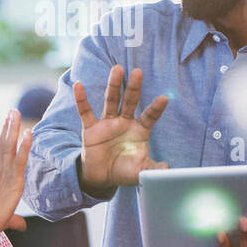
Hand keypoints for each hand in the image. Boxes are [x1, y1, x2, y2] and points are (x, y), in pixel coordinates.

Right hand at [0, 109, 32, 239]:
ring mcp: (4, 175)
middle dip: (8, 127)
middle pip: (3, 144)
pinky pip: (19, 160)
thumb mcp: (6, 219)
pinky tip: (29, 133)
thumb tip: (22, 225)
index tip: (8, 124)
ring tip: (15, 112)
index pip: (1, 153)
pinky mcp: (12, 181)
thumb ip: (15, 220)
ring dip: (13, 128)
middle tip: (12, 111)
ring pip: (9, 147)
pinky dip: (24, 145)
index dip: (5, 138)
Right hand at [74, 65, 169, 188]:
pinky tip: (79, 85)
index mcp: (139, 130)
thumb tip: (168, 169)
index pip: (149, 116)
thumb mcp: (141, 171)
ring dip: (114, 85)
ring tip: (117, 69)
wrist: (102, 177)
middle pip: (130, 101)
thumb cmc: (124, 170)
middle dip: (134, 87)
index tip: (164, 98)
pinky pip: (85, 111)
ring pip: (111, 100)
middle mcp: (124, 122)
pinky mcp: (91, 128)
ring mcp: (107, 123)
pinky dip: (81, 99)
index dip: (156, 108)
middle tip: (138, 72)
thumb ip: (153, 169)